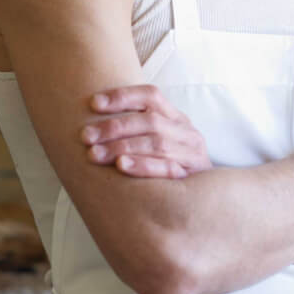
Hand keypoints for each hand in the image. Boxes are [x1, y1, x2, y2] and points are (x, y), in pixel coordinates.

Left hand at [81, 85, 211, 179]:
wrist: (207, 198)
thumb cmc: (172, 165)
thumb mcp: (161, 141)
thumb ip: (137, 130)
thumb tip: (91, 118)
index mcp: (176, 117)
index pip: (150, 95)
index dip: (122, 96)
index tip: (93, 103)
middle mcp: (185, 131)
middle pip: (149, 121)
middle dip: (114, 127)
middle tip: (86, 136)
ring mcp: (191, 154)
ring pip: (156, 143)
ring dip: (122, 147)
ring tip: (94, 154)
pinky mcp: (191, 176)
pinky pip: (167, 168)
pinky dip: (143, 165)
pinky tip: (121, 166)